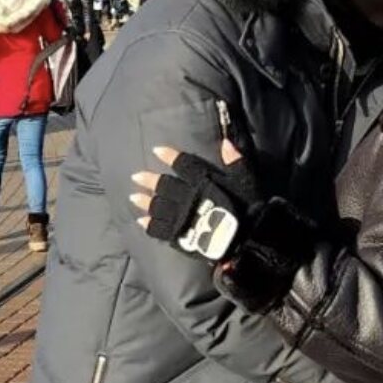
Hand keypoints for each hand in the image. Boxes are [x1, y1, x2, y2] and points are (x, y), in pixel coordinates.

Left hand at [131, 140, 259, 252]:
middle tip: (136, 176)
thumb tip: (225, 142)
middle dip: (149, 180)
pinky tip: (140, 221)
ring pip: (157, 206)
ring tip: (133, 197)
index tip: (156, 150)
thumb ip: (235, 160)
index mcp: (203, 180)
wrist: (246, 240)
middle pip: (163, 185)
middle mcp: (187, 196)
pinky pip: (159, 229)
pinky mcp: (178, 235)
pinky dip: (148, 224)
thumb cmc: (249, 208)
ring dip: (144, 201)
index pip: (182, 163)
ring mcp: (180, 216)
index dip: (168, 156)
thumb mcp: (247, 180)